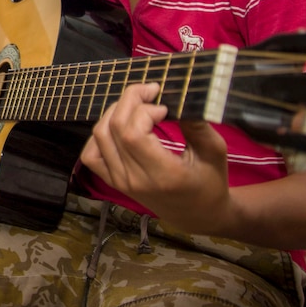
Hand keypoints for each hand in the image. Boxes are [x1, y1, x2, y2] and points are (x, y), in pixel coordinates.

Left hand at [79, 82, 233, 235]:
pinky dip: (100, 134)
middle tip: (150, 91)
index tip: (164, 106)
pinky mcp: (112, 181)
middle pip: (114, 128)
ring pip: (100, 136)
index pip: (133, 134)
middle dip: (130, 100)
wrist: (197, 215)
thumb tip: (181, 97)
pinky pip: (91, 154)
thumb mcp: (214, 152)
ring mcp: (120, 182)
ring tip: (137, 105)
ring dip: (115, 111)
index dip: (144, 110)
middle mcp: (135, 179)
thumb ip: (197, 125)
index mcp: (162, 175)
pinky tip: (119, 126)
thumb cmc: (211, 183)